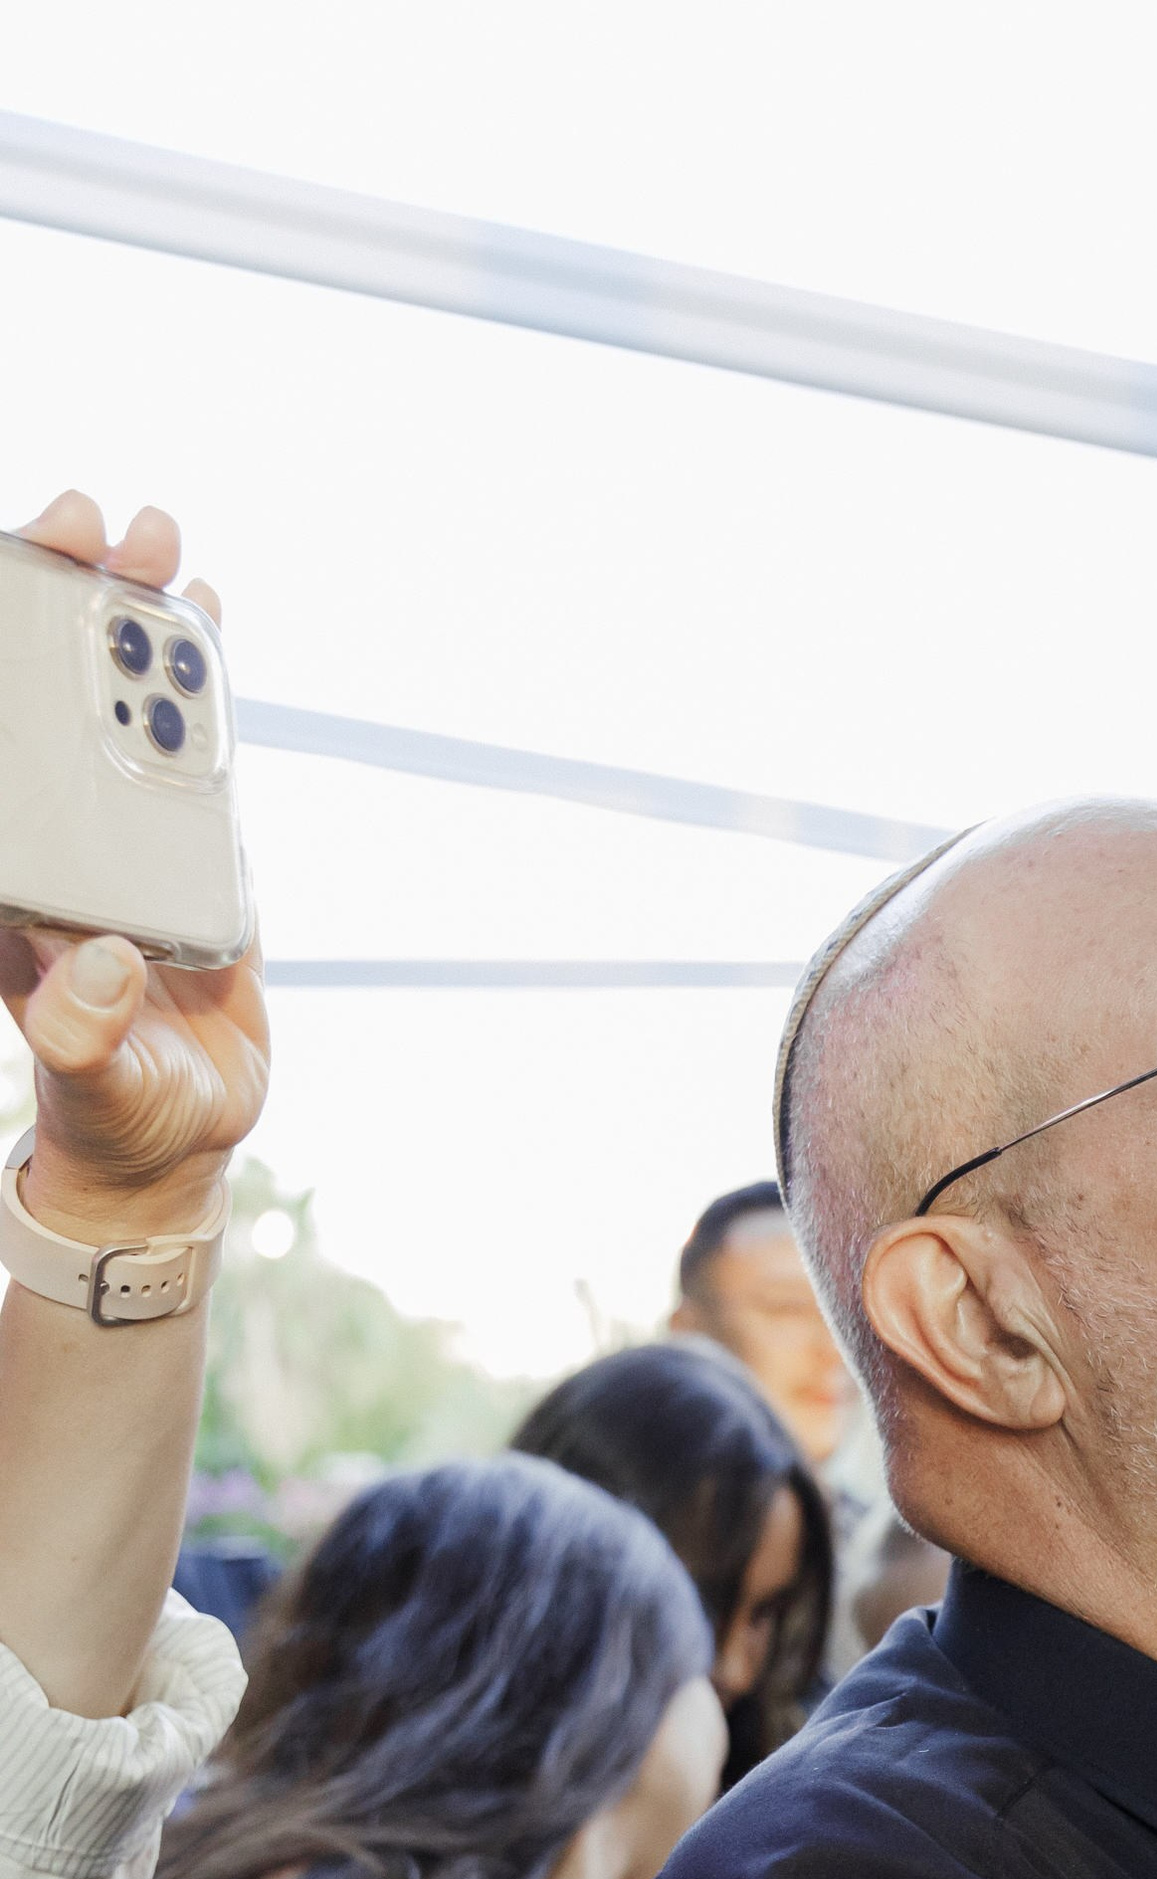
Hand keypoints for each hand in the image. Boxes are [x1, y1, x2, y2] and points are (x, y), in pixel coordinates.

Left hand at [0, 492, 267, 1244]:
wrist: (173, 1139)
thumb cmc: (113, 1107)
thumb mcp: (94, 1077)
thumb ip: (87, 1028)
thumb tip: (108, 958)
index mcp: (18, 878)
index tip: (13, 585)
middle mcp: (58, 839)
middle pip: (43, 697)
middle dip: (63, 602)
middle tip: (93, 530)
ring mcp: (123, 835)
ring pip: (117, 707)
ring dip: (133, 621)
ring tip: (160, 547)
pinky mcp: (191, 847)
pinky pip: (190, 750)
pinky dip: (197, 682)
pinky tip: (206, 613)